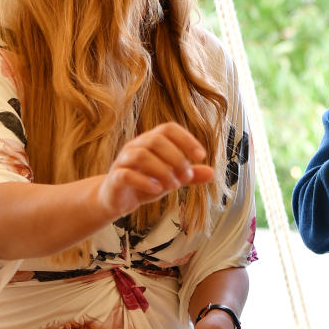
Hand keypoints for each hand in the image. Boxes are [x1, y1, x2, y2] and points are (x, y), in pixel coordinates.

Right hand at [97, 122, 213, 218]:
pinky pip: (127, 174)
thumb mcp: (172, 179)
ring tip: (174, 186)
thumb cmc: (146, 183)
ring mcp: (123, 160)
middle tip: (186, 177)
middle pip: (157, 140)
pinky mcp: (115, 178)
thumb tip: (213, 173)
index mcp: (151, 141)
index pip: (169, 128)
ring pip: (142, 155)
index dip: (187, 139)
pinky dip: (144, 181)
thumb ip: (191, 175)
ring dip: (163, 170)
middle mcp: (136, 146)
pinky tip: (157, 190)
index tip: (201, 156)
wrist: (117, 199)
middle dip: (177, 158)